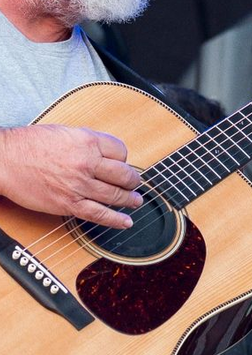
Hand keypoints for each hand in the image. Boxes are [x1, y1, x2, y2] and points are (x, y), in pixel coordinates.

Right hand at [0, 124, 142, 227]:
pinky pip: (98, 214)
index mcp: (87, 141)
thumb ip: (88, 142)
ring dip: (130, 200)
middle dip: (132, 181)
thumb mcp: (65, 132)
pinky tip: (126, 222)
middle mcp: (87, 163)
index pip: (121, 151)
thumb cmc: (29, 144)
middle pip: (124, 175)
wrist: (3, 160)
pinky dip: (116, 219)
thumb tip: (106, 153)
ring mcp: (79, 185)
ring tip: (136, 201)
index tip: (121, 163)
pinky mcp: (68, 203)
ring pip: (115, 195)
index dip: (123, 158)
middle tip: (134, 184)